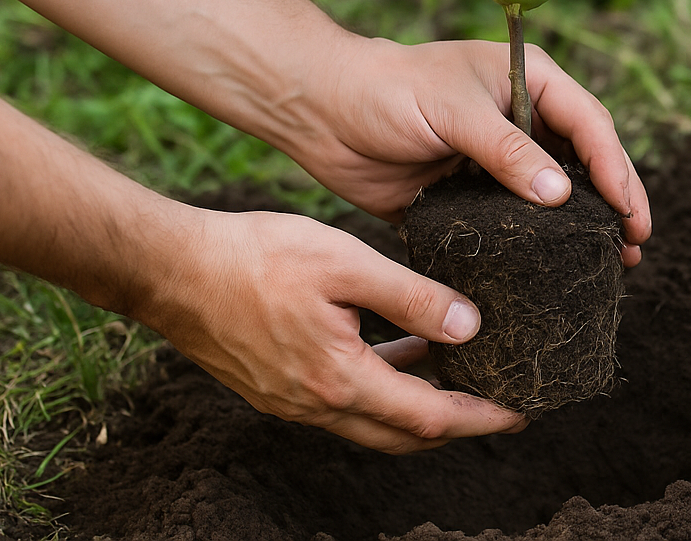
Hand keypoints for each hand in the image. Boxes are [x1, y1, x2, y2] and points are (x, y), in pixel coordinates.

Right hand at [136, 204, 526, 453]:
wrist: (169, 268)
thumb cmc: (255, 257)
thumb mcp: (347, 264)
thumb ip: (414, 297)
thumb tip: (472, 327)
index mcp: (340, 381)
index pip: (429, 418)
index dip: (481, 417)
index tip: (522, 411)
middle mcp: (316, 405)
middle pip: (404, 434)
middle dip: (458, 423)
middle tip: (502, 402)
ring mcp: (292, 401)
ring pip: (374, 420)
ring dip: (420, 404)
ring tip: (463, 370)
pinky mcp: (276, 386)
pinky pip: (346, 400)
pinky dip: (385, 385)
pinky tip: (404, 348)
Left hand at [289, 34, 650, 265]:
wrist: (320, 114)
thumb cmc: (386, 90)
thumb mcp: (452, 110)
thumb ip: (507, 150)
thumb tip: (563, 195)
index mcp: (530, 83)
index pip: (590, 124)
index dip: (616, 167)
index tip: (630, 211)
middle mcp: (524, 121)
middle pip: (586, 163)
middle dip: (614, 202)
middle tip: (636, 245)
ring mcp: (500, 162)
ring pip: (556, 198)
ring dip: (584, 229)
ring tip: (614, 266)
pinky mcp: (473, 197)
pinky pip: (515, 225)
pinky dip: (538, 248)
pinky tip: (558, 272)